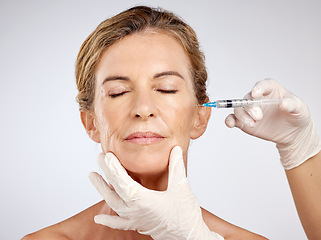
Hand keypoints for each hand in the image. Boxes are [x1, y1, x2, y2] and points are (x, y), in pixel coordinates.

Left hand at [89, 146, 223, 239]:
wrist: (188, 237)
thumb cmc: (185, 215)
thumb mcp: (181, 188)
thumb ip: (176, 167)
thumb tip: (176, 149)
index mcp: (143, 200)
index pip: (122, 181)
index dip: (113, 168)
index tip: (107, 156)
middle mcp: (134, 210)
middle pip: (114, 189)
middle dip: (106, 172)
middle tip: (100, 157)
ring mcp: (134, 219)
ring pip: (112, 203)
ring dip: (102, 189)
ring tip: (93, 176)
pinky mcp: (137, 225)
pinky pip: (118, 223)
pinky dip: (108, 219)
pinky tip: (98, 218)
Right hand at [225, 79, 320, 168]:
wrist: (293, 133)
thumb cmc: (297, 116)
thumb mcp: (300, 109)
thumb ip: (292, 104)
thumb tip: (283, 103)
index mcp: (271, 89)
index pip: (263, 85)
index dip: (258, 88)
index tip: (255, 94)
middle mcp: (258, 98)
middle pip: (248, 98)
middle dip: (250, 107)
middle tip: (258, 116)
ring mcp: (250, 110)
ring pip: (239, 108)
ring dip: (243, 116)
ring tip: (253, 124)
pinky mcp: (244, 121)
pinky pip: (233, 118)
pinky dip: (229, 120)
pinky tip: (230, 124)